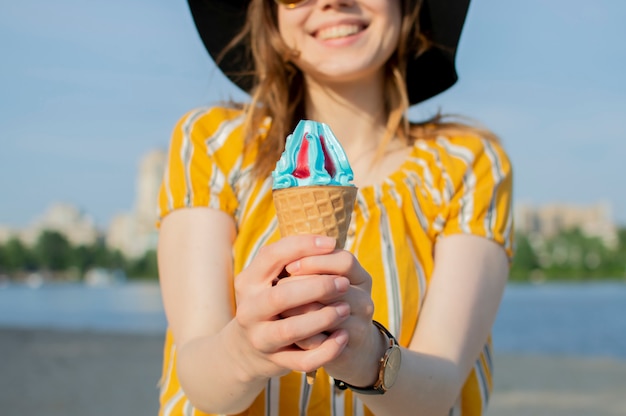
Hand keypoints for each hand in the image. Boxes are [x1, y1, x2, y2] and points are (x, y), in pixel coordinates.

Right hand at [233, 235, 350, 380]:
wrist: (246, 350)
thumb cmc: (269, 302)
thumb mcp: (269, 279)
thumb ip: (290, 260)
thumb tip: (328, 244)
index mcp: (249, 281)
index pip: (272, 256)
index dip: (302, 246)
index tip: (331, 243)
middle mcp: (249, 309)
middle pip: (281, 295)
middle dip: (317, 286)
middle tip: (343, 283)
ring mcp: (260, 338)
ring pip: (290, 330)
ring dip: (322, 318)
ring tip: (345, 309)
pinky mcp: (274, 362)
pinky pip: (303, 360)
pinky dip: (326, 350)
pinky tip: (343, 337)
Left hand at [280, 248, 383, 384]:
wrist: (343, 348)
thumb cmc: (325, 305)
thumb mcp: (323, 281)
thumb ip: (310, 266)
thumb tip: (288, 262)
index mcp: (360, 278)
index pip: (345, 261)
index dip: (316, 261)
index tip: (289, 266)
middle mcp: (365, 302)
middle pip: (336, 286)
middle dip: (300, 284)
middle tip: (278, 286)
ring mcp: (359, 328)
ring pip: (326, 316)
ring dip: (298, 311)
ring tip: (281, 309)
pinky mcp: (347, 354)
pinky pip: (320, 344)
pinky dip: (302, 338)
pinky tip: (290, 334)